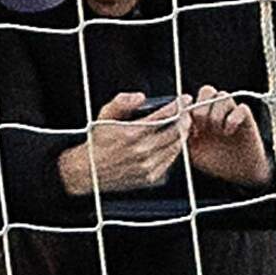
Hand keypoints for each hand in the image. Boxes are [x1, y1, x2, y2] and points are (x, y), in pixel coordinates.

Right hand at [58, 92, 188, 195]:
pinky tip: (172, 143)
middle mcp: (142, 151)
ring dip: (182, 135)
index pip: (164, 116)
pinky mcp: (150, 177)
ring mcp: (148, 166)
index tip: (184, 99)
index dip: (178, 105)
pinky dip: (174, 150)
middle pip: (175, 132)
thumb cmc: (98, 142)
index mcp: (133, 133)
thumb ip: (122, 102)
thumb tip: (140, 97)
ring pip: (176, 147)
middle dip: (184, 119)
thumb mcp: (104, 115)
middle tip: (187, 112)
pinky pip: (170, 161)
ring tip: (182, 126)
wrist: (89, 170)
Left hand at [180, 86, 272, 188]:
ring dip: (216, 113)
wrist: (239, 172)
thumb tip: (176, 125)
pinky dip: (233, 118)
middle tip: (202, 127)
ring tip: (218, 131)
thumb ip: (183, 137)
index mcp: (198, 117)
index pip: (191, 99)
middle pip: (207, 91)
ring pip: (223, 95)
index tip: (186, 124)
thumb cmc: (215, 161)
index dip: (186, 107)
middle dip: (202, 107)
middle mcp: (214, 111)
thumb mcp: (192, 152)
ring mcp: (230, 113)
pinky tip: (229, 132)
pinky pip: (241, 107)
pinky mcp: (246, 119)